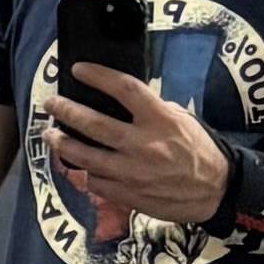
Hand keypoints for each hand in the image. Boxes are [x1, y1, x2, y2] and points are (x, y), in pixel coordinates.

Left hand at [39, 61, 232, 235]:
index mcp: (160, 120)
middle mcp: (143, 144)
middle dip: (66, 110)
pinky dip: (85, 172)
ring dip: (62, 144)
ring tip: (50, 135)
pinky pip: (96, 181)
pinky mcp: (127, 194)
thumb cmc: (198, 150)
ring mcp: (132, 172)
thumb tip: (120, 102)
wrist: (214, 190)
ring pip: (86, 156)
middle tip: (51, 102)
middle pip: (94, 123)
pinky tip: (79, 165)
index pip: (124, 89)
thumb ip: (151, 111)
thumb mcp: (181, 120)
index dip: (98, 76)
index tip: (79, 69)